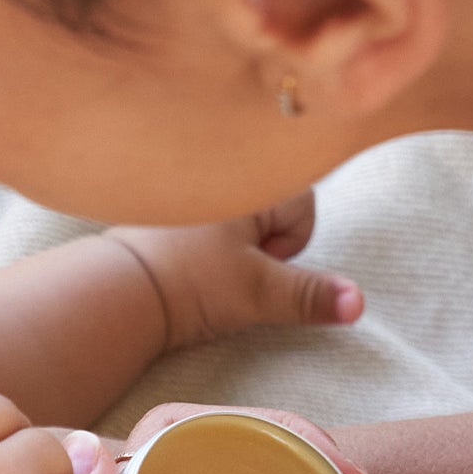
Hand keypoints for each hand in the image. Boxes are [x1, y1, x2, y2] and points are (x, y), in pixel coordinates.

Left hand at [108, 191, 362, 350]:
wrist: (112, 293)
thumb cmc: (188, 285)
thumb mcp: (256, 293)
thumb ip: (310, 295)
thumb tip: (360, 304)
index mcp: (250, 177)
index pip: (303, 205)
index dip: (286, 245)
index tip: (254, 266)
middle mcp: (218, 169)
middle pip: (270, 210)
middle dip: (259, 245)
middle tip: (224, 270)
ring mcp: (187, 186)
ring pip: (236, 219)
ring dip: (228, 246)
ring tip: (198, 268)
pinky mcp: (159, 207)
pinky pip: (201, 222)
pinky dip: (196, 244)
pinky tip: (175, 262)